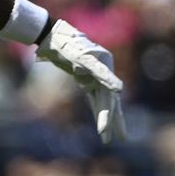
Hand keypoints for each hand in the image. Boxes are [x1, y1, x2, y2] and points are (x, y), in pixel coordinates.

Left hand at [36, 20, 126, 142]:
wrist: (53, 37)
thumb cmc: (69, 46)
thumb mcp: (85, 60)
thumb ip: (102, 75)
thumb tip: (120, 90)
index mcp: (107, 66)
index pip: (109, 97)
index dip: (108, 115)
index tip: (103, 132)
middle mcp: (104, 72)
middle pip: (111, 101)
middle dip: (114, 121)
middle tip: (121, 139)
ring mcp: (95, 76)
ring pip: (103, 101)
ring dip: (106, 118)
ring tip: (109, 137)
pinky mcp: (86, 79)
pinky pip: (94, 98)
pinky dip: (97, 109)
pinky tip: (99, 119)